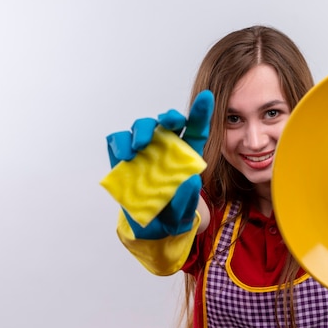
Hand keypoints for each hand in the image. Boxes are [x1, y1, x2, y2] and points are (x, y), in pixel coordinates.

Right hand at [106, 90, 213, 238]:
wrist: (147, 230)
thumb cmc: (169, 217)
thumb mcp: (181, 216)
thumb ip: (187, 201)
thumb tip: (190, 181)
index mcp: (187, 157)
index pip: (196, 131)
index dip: (201, 113)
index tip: (208, 97)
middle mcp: (166, 148)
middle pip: (170, 122)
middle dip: (170, 116)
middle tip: (170, 123)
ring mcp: (143, 151)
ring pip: (144, 126)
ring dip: (143, 129)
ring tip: (140, 146)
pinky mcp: (122, 157)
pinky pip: (120, 140)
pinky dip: (121, 142)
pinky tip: (125, 155)